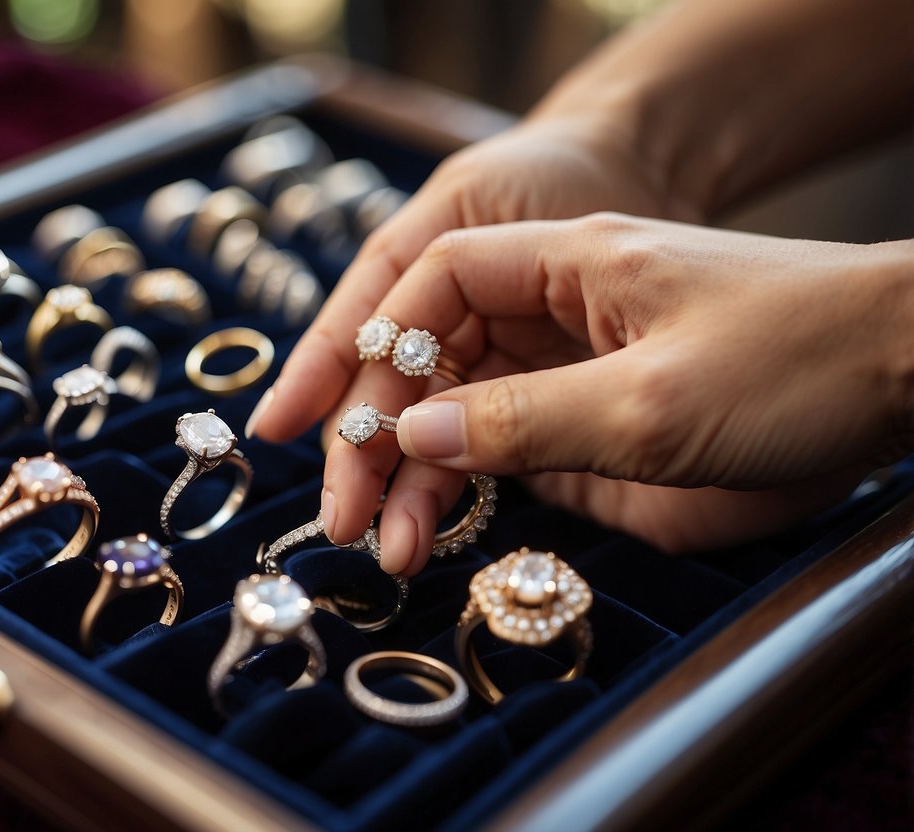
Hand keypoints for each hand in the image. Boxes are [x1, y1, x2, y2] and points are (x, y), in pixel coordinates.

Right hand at [376, 215, 911, 570]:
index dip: (377, 349)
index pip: (438, 285)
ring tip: (398, 548)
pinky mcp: (609, 417)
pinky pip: (521, 442)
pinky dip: (480, 483)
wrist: (911, 377)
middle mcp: (566, 308)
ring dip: (428, 474)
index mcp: (570, 263)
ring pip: (474, 409)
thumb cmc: (798, 364)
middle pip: (442, 356)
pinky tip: (449, 525)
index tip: (339, 424)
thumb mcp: (649, 405)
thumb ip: (519, 423)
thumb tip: (409, 436)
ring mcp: (586, 365)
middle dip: (387, 432)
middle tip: (349, 514)